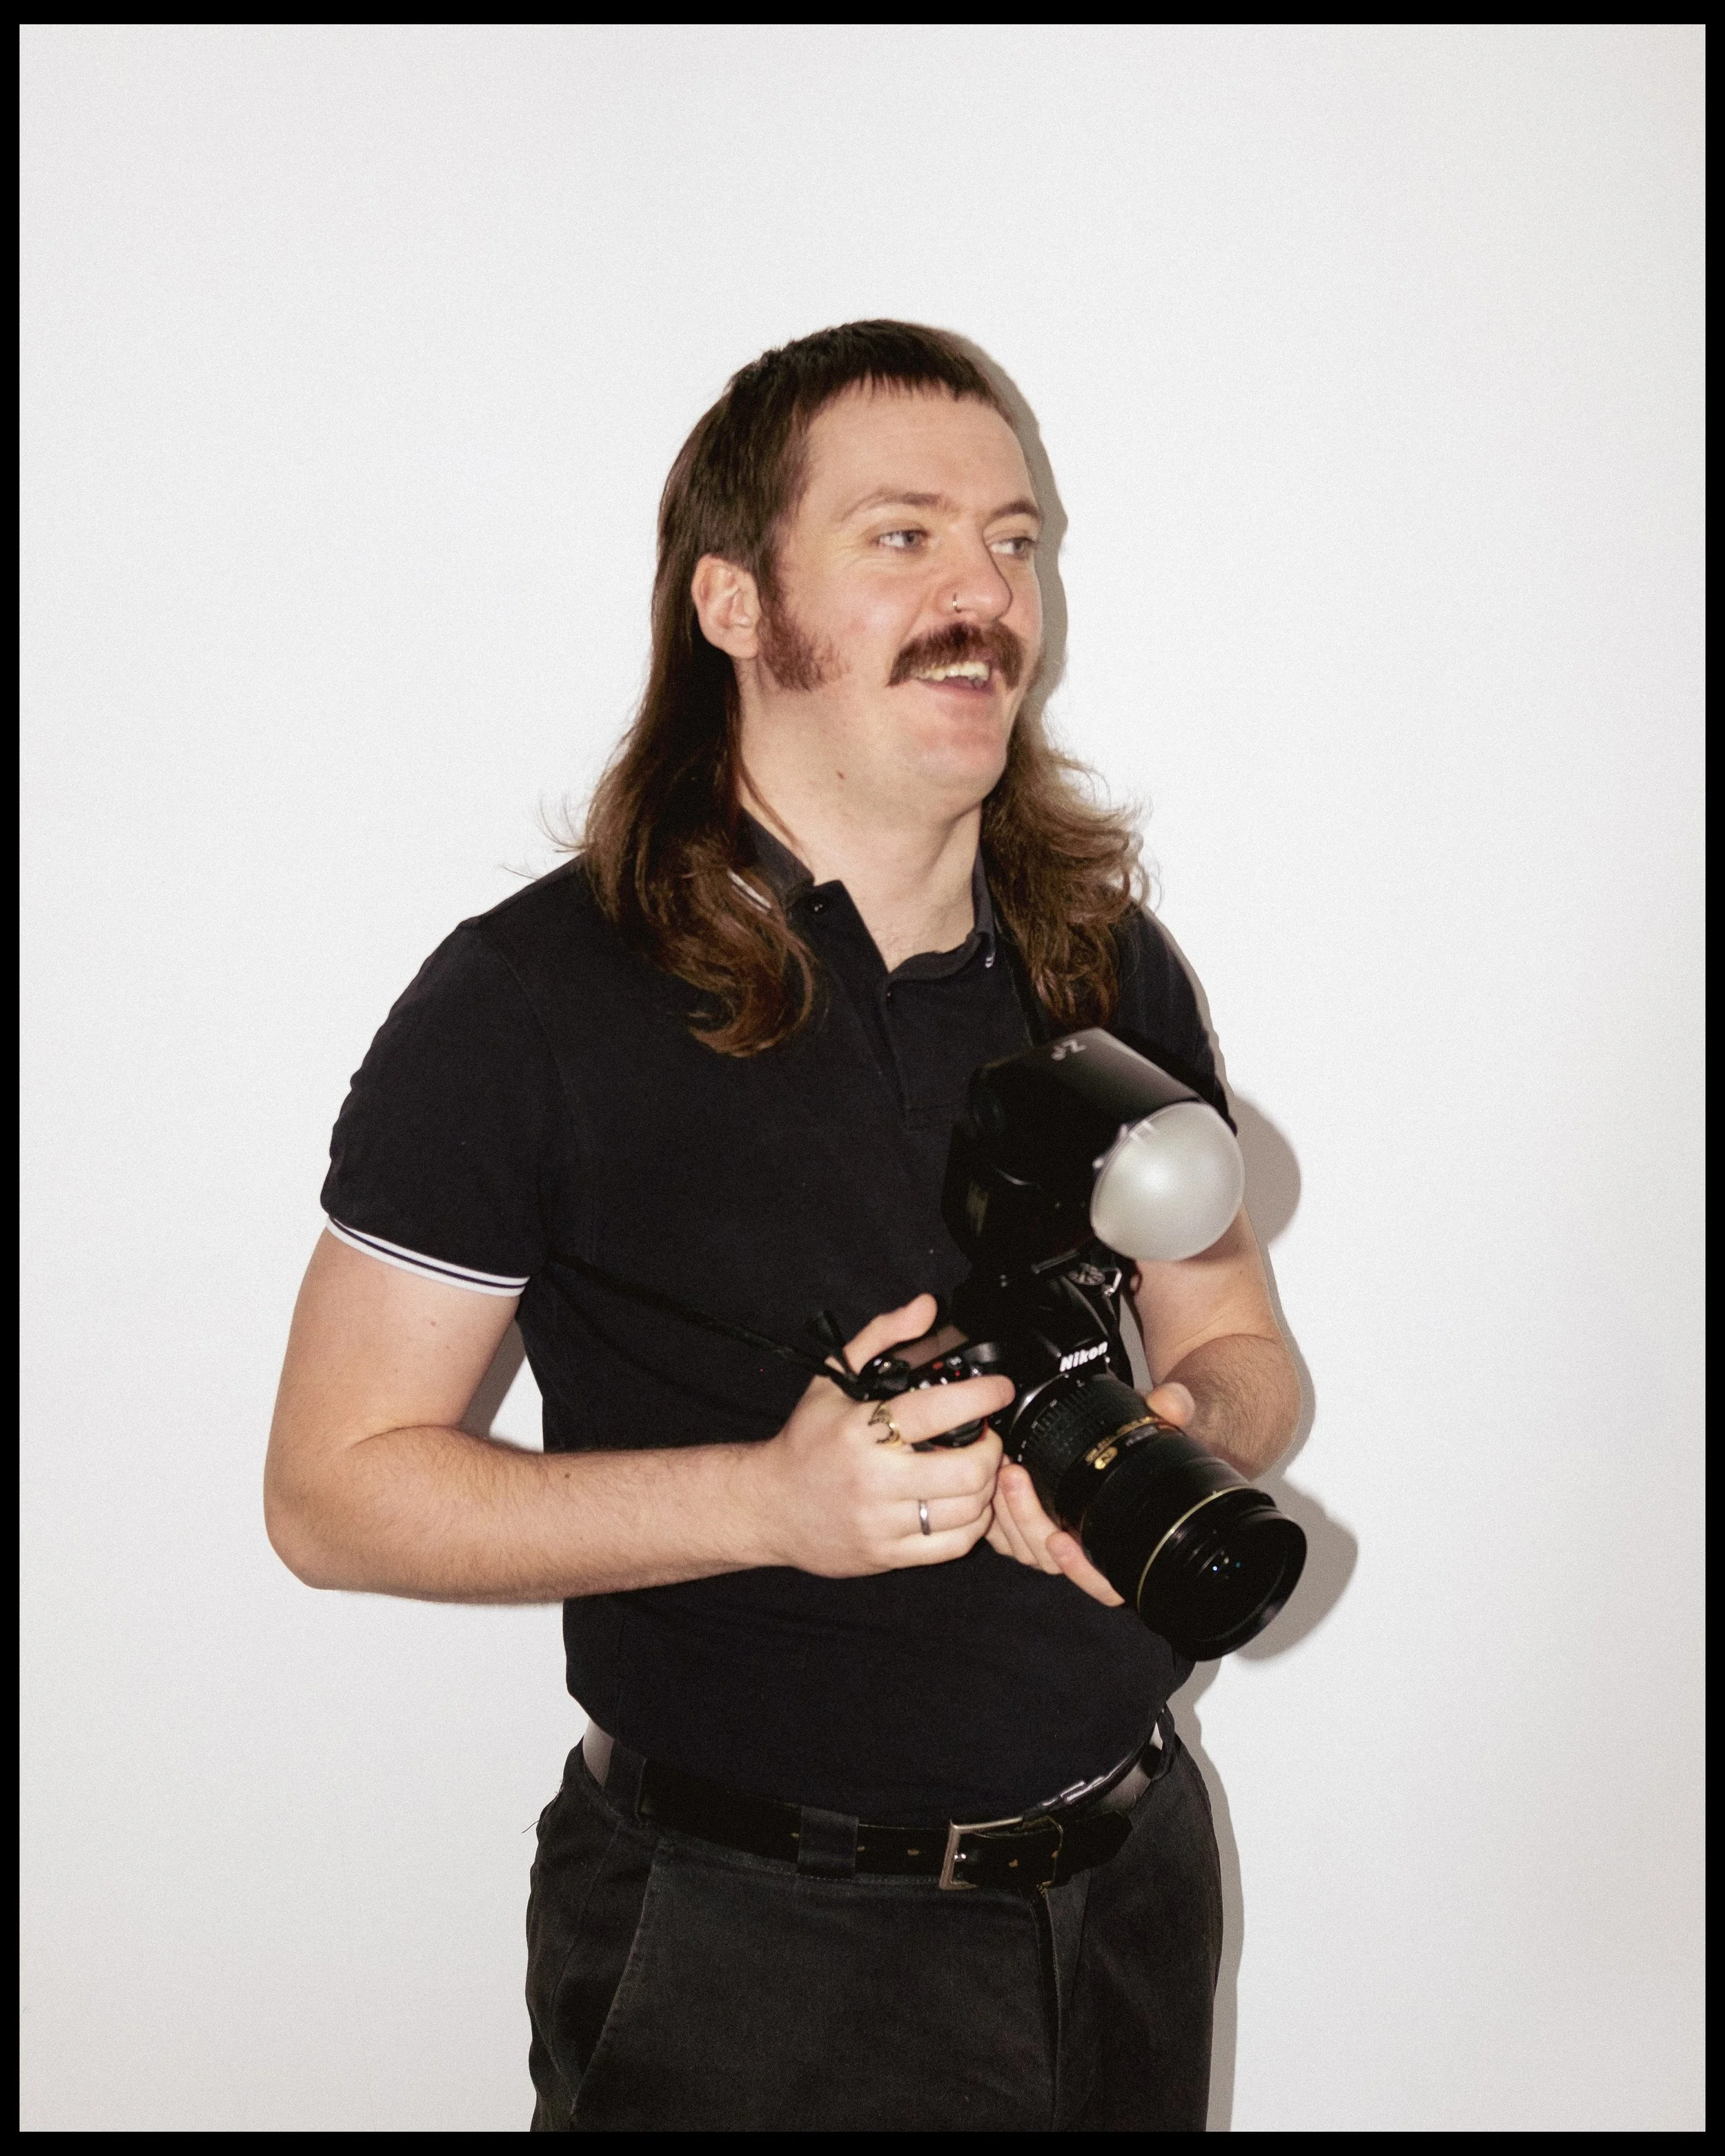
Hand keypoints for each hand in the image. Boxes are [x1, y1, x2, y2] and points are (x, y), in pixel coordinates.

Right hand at [748, 1295, 1011, 1578]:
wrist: (768, 1506)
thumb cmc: (806, 1439)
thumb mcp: (834, 1377)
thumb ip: (882, 1335)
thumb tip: (926, 1306)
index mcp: (859, 1430)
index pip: (938, 1411)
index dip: (983, 1396)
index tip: (1000, 1389)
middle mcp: (872, 1479)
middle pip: (968, 1471)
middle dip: (993, 1449)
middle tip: (988, 1436)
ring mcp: (881, 1523)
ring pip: (968, 1511)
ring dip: (987, 1486)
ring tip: (975, 1467)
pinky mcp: (887, 1556)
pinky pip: (954, 1545)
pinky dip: (972, 1523)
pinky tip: (962, 1503)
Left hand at [985, 1381, 1196, 1607]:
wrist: (1123, 1430)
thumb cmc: (1147, 1436)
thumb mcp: (1163, 1417)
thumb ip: (1172, 1407)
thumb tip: (1170, 1403)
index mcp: (1123, 1540)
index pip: (1106, 1586)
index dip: (1083, 1573)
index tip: (1061, 1540)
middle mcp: (1086, 1546)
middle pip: (1049, 1560)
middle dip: (1027, 1521)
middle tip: (1015, 1476)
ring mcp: (1051, 1538)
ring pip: (1021, 1548)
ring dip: (1007, 1513)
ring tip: (1003, 1469)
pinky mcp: (1022, 1526)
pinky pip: (1002, 1535)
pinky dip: (994, 1511)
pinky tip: (992, 1476)